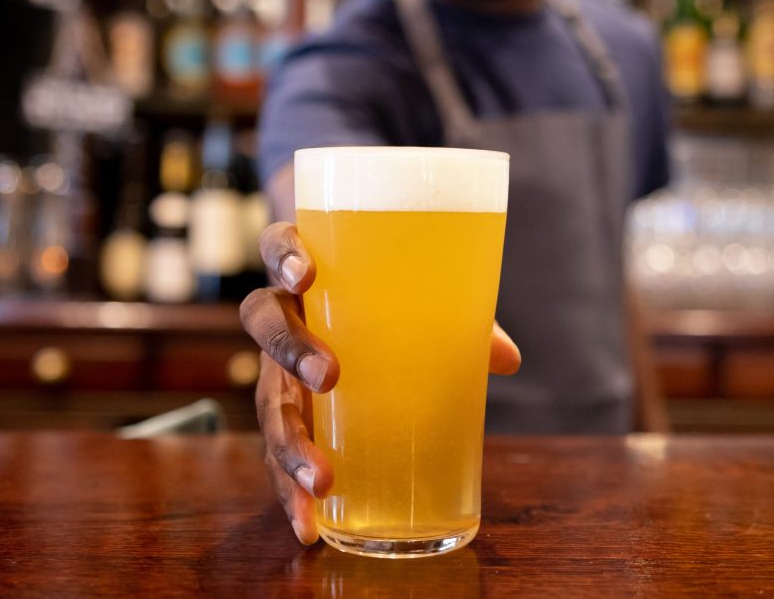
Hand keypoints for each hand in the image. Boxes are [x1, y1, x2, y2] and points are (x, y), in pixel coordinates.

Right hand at [241, 221, 522, 545]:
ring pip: (265, 400)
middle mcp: (282, 316)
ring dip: (288, 443)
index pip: (278, 246)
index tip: (308, 276)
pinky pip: (275, 452)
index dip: (286, 256)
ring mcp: (276, 369)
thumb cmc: (388, 299)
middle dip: (291, 351)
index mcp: (307, 272)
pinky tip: (309, 527)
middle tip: (328, 376)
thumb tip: (508, 359)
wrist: (355, 314)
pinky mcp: (286, 416)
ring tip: (320, 479)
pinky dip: (288, 492)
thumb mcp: (424, 301)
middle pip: (265, 323)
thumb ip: (460, 320)